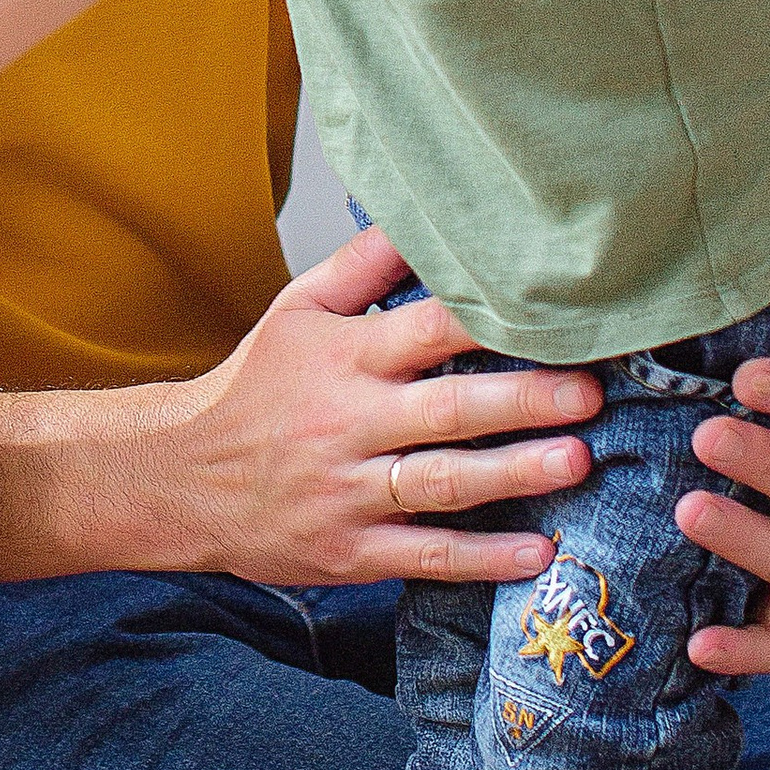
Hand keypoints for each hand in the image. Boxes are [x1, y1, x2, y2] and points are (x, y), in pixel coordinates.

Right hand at [133, 224, 601, 586]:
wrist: (180, 478)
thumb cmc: (255, 389)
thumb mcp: (297, 312)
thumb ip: (364, 265)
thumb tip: (421, 212)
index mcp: (344, 358)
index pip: (424, 329)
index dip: (488, 320)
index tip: (555, 316)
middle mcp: (349, 423)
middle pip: (446, 409)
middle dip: (522, 400)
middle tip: (589, 393)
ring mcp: (350, 491)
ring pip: (441, 482)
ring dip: (512, 474)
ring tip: (576, 463)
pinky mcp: (351, 550)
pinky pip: (425, 555)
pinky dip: (483, 557)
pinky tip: (537, 552)